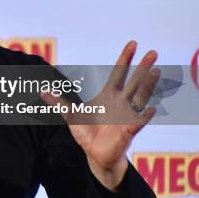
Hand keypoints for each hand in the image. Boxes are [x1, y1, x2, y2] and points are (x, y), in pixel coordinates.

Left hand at [41, 41, 159, 190]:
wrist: (95, 154)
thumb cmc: (87, 133)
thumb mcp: (70, 115)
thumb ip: (58, 102)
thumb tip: (42, 91)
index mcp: (109, 96)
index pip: (119, 73)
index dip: (125, 58)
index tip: (133, 43)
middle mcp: (121, 103)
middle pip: (134, 81)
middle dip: (143, 68)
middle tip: (153, 52)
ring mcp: (127, 116)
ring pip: (140, 98)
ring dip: (148, 86)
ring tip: (156, 71)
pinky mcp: (128, 131)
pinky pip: (138, 122)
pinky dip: (144, 116)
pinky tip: (150, 109)